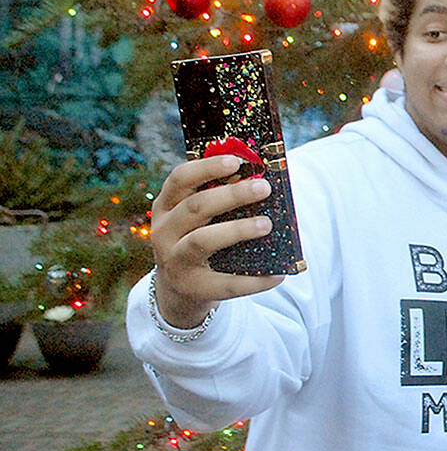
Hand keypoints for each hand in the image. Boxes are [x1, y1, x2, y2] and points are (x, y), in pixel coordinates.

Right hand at [148, 156, 285, 327]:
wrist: (179, 290)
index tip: (235, 161)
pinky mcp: (193, 288)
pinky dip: (254, 280)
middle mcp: (164, 231)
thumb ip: (217, 199)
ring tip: (266, 224)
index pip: (180, 179)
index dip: (206, 168)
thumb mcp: (196, 219)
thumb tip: (262, 180)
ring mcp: (175, 261)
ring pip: (203, 241)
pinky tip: (278, 273)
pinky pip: (226, 284)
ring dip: (236, 230)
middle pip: (196, 207)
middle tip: (263, 187)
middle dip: (231, 195)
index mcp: (167, 206)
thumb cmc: (197, 239)